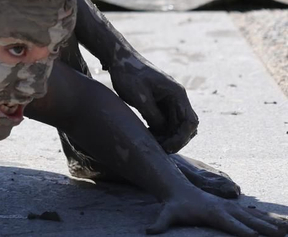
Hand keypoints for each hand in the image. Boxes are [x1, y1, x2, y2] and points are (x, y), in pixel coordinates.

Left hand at [110, 51, 199, 152]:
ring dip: (168, 137)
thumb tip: (163, 131)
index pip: (190, 122)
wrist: (120, 59)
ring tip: (151, 142)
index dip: (182, 138)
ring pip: (177, 126)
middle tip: (158, 148)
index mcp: (177, 94)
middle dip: (175, 140)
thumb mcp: (139, 96)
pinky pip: (167, 122)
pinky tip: (148, 135)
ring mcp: (170, 101)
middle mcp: (177, 98)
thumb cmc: (128, 74)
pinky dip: (161, 131)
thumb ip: (153, 115)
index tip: (167, 147)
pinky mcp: (161, 104)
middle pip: (186, 126)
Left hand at [147, 187, 285, 236]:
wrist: (179, 190)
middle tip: (282, 235)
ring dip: (273, 223)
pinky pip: (255, 215)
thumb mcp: (166, 213)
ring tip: (287, 229)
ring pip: (256, 216)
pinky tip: (284, 224)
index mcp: (214, 213)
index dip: (243, 231)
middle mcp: (226, 209)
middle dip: (265, 228)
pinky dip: (270, 219)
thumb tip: (148, 231)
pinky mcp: (235, 208)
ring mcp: (232, 207)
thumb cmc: (175, 205)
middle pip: (249, 220)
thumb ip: (159, 223)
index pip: (231, 224)